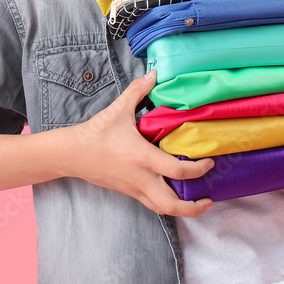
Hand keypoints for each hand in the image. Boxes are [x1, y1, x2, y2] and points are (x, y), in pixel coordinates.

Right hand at [65, 69, 214, 216]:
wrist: (72, 154)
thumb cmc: (96, 133)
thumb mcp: (118, 109)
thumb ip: (138, 90)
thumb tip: (154, 73)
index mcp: (143, 157)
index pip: (178, 170)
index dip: (199, 169)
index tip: (210, 163)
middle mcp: (141, 178)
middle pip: (172, 205)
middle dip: (194, 207)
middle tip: (209, 198)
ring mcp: (135, 188)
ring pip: (163, 210)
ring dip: (183, 210)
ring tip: (197, 202)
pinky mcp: (129, 192)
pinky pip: (153, 205)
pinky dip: (168, 204)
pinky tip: (176, 193)